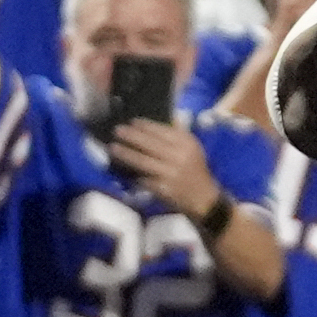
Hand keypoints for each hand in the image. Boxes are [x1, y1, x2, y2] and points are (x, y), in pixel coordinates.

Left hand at [106, 115, 221, 215]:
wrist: (203, 198)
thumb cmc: (195, 170)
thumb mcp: (193, 148)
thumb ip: (177, 133)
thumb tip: (160, 119)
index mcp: (186, 143)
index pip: (162, 130)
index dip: (145, 126)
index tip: (132, 122)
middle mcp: (179, 156)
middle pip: (150, 144)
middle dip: (131, 136)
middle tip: (117, 130)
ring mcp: (170, 173)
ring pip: (143, 161)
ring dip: (126, 154)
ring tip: (113, 147)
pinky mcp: (163, 188)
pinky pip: (144, 179)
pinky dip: (133, 174)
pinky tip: (122, 169)